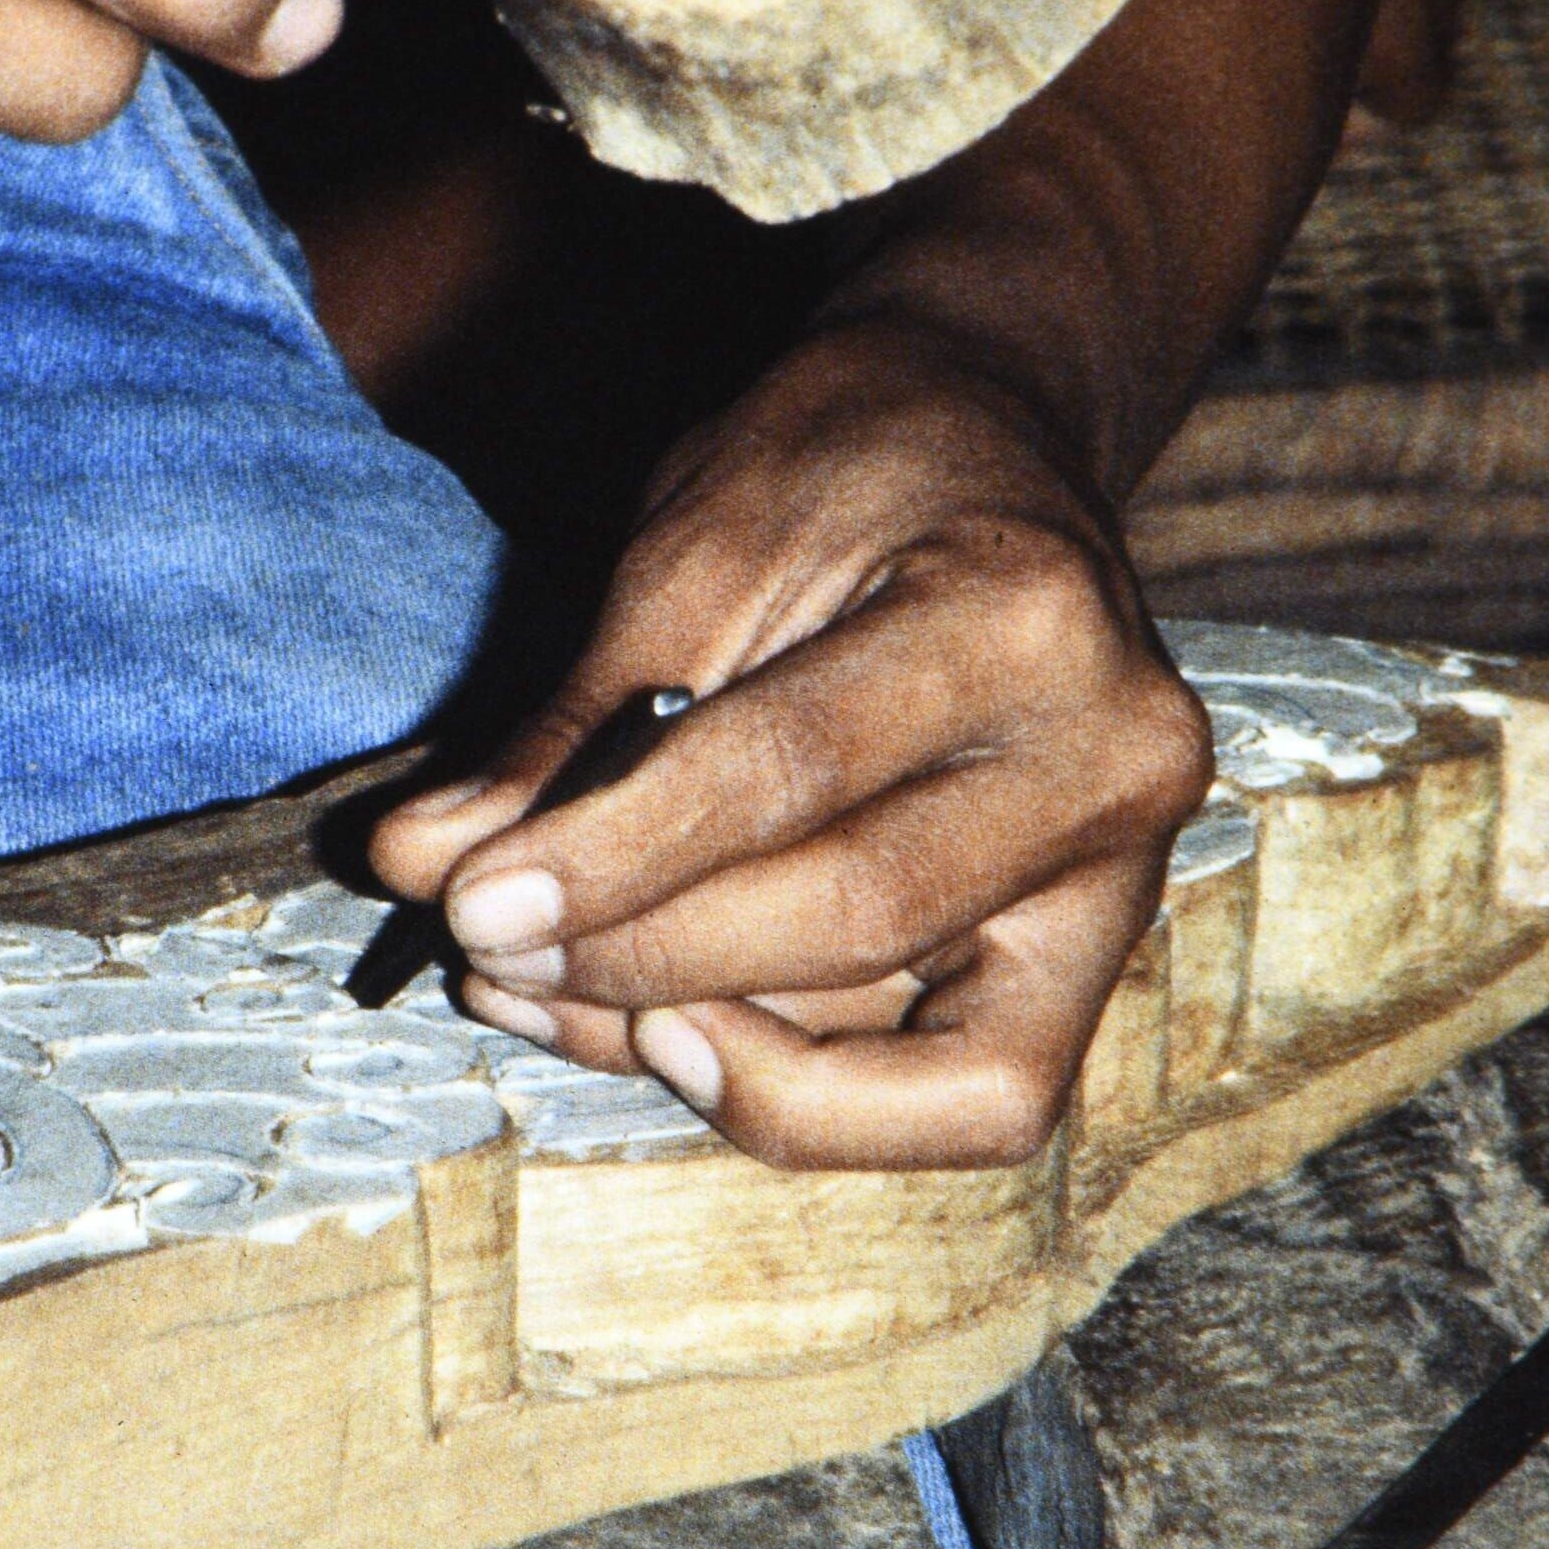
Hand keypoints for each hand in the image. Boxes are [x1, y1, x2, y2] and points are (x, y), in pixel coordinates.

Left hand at [365, 325, 1211, 1169]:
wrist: (992, 449)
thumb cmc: (846, 472)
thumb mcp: (697, 547)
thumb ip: (577, 722)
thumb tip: (424, 867)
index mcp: (1024, 613)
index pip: (795, 770)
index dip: (617, 855)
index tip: (468, 901)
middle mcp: (1113, 757)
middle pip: (861, 918)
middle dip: (643, 962)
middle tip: (488, 948)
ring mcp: (1124, 873)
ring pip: (919, 1056)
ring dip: (696, 1048)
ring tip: (542, 990)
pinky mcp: (1092, 959)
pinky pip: (962, 1099)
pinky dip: (806, 1096)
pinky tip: (670, 1035)